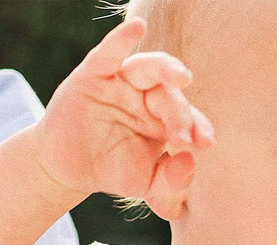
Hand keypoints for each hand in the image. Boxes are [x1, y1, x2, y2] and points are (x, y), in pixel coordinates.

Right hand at [35, 18, 213, 214]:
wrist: (70, 170)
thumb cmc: (113, 171)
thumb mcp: (147, 185)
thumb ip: (172, 182)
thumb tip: (190, 162)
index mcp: (165, 119)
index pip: (189, 118)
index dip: (199, 127)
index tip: (206, 143)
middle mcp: (147, 96)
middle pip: (170, 95)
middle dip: (180, 114)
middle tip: (183, 138)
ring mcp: (121, 83)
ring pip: (148, 68)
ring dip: (167, 70)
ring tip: (184, 77)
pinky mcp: (94, 75)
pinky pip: (108, 53)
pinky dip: (121, 38)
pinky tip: (137, 27)